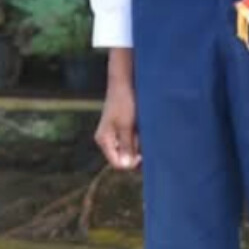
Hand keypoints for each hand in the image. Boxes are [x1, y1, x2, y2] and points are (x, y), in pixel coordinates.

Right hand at [95, 50, 141, 170]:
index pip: (118, 164)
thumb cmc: (124, 102)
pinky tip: (143, 129)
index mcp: (104, 141)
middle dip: (136, 154)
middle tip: (143, 140)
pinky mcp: (123, 130)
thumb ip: (126, 146)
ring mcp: (115, 136)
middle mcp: (108, 141)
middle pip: (124, 159)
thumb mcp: (126, 125)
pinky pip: (133, 143)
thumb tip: (126, 165)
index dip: (132, 163)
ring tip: (143, 131)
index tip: (143, 155)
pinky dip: (140, 139)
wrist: (125, 83)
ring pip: (130, 151)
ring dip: (140, 146)